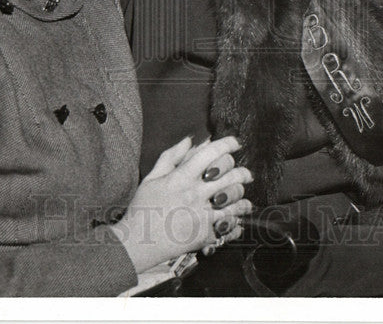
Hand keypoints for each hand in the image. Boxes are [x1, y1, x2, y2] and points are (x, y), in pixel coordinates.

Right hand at [110, 136, 252, 273]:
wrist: (136, 243)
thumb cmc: (142, 209)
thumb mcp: (152, 178)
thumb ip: (171, 156)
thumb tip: (190, 140)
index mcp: (182, 177)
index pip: (211, 153)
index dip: (228, 144)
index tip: (235, 143)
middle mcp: (195, 194)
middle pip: (231, 175)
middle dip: (243, 172)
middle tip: (246, 174)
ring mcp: (202, 215)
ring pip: (236, 200)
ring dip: (242, 197)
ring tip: (243, 198)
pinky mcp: (206, 235)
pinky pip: (231, 225)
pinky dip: (237, 222)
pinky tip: (237, 219)